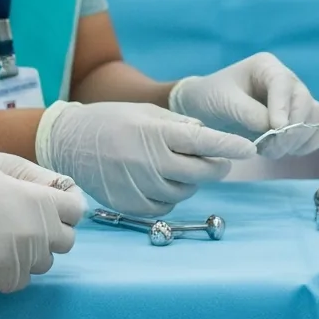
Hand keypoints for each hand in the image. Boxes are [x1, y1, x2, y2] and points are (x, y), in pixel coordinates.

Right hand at [0, 157, 85, 292]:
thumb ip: (36, 178)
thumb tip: (60, 188)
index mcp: (41, 202)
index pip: (76, 210)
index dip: (66, 207)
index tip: (53, 206)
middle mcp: (39, 233)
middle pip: (66, 240)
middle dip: (52, 231)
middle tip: (24, 221)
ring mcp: (22, 260)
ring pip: (44, 261)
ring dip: (31, 251)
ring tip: (2, 237)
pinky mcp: (3, 280)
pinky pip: (21, 280)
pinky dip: (12, 270)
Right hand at [34, 100, 254, 215]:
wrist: (69, 142)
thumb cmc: (112, 121)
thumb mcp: (147, 112)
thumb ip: (180, 126)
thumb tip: (209, 139)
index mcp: (155, 133)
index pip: (203, 141)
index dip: (229, 145)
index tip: (248, 149)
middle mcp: (149, 162)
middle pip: (201, 173)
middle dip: (216, 165)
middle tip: (218, 158)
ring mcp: (139, 187)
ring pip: (185, 191)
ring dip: (190, 180)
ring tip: (172, 164)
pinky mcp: (130, 206)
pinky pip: (165, 206)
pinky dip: (170, 195)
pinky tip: (158, 180)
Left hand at [170, 53, 318, 153]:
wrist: (207, 108)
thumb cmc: (212, 97)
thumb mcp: (224, 101)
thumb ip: (248, 112)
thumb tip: (274, 128)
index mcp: (266, 67)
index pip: (283, 83)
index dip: (283, 106)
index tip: (276, 128)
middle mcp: (286, 80)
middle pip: (305, 100)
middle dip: (292, 128)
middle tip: (272, 148)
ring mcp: (295, 100)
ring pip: (314, 115)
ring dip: (299, 138)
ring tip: (273, 151)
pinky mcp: (298, 119)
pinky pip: (317, 129)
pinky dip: (309, 143)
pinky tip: (289, 151)